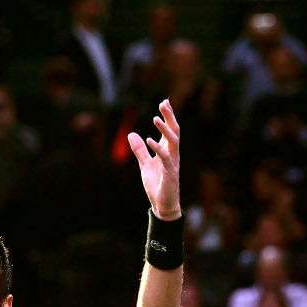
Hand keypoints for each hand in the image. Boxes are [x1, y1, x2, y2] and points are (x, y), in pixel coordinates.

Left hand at [128, 99, 180, 220]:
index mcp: (168, 151)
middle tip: (164, 103)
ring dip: (165, 129)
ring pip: (173, 142)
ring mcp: (172, 163)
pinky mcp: (169, 173)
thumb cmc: (157, 184)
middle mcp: (173, 155)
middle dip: (170, 117)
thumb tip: (131, 134)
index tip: (165, 102)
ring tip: (156, 118)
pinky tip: (149, 139)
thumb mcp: (144, 164)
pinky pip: (165, 158)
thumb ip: (139, 150)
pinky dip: (157, 148)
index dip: (168, 117)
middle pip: (174, 132)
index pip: (169, 130)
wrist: (162, 204)